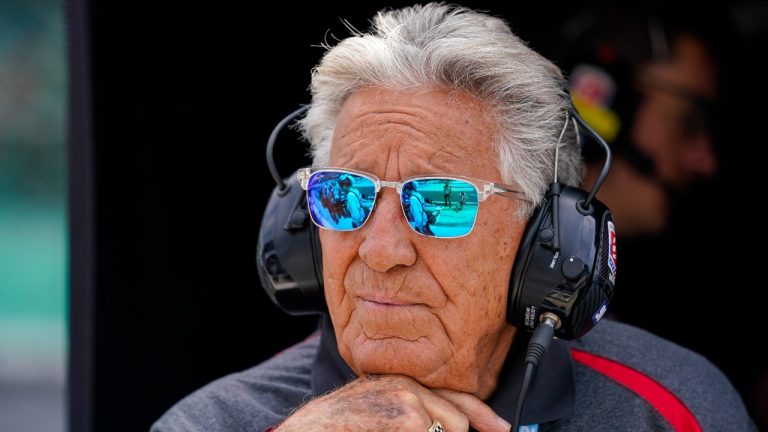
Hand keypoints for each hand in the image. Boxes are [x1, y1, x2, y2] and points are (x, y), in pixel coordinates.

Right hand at [276, 375, 510, 431]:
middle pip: (459, 420)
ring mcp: (409, 402)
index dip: (484, 417)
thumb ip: (414, 413)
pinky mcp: (407, 419)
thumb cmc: (339, 426)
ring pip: (450, 430)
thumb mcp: (379, 409)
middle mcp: (409, 385)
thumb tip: (453, 426)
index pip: (457, 398)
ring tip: (388, 430)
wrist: (308, 430)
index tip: (503, 428)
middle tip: (421, 431)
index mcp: (403, 382)